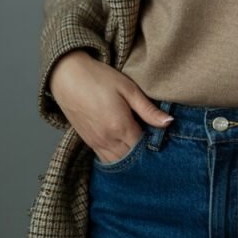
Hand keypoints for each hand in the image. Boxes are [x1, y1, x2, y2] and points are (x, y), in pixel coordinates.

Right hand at [48, 50, 173, 163]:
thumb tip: (169, 122)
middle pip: (132, 157)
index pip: (144, 145)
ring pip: (118, 161)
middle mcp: (107, 139)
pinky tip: (124, 145)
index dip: (154, 142)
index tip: (160, 134)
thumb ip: (148, 109)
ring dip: (130, 156)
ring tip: (138, 141)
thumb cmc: (99, 78)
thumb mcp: (127, 88)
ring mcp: (96, 143)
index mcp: (120, 126)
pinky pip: (106, 158)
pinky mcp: (88, 142)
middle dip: (143, 152)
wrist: (68, 77)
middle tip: (151, 138)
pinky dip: (117, 156)